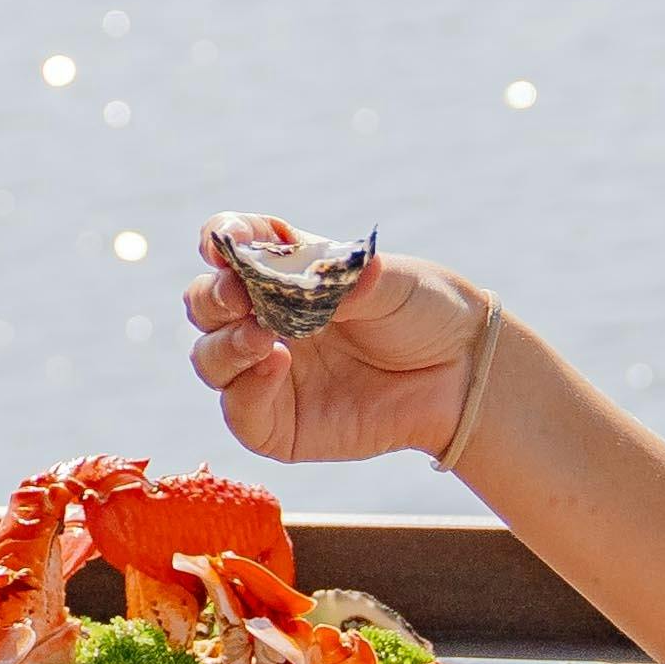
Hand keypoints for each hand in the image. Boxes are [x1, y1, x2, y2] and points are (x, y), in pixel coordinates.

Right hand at [185, 233, 502, 468]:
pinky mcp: (277, 423)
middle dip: (212, 297)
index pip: (231, 246)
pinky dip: (246, 389)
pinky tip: (275, 364)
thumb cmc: (421, 312)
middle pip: (205, 304)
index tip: (224, 241)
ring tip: (260, 336)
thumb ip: (342, 280)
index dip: (220, 239)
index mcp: (282, 271)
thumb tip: (311, 279)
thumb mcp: (387, 282)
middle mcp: (263, 318)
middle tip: (238, 295)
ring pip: (210, 358)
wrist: (459, 371)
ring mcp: (266, 371)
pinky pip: (240, 411)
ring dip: (224, 344)